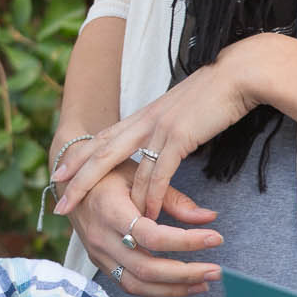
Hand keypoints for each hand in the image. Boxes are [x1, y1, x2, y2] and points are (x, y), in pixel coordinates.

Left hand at [53, 37, 272, 225]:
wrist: (239, 73)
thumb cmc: (215, 94)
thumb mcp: (180, 112)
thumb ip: (165, 128)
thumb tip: (162, 145)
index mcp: (142, 115)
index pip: (102, 138)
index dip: (78, 157)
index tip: (58, 173)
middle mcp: (144, 120)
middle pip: (101, 154)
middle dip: (77, 180)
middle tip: (59, 203)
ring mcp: (159, 127)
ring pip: (127, 169)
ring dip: (119, 200)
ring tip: (103, 223)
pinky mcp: (179, 136)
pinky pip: (159, 174)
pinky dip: (152, 198)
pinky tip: (148, 216)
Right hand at [65, 165, 220, 296]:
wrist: (70, 184)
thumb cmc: (108, 173)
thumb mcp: (138, 175)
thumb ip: (173, 198)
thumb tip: (209, 217)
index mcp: (109, 210)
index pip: (151, 236)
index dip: (186, 241)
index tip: (215, 237)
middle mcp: (101, 238)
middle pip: (146, 268)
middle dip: (185, 273)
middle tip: (217, 270)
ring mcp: (99, 255)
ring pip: (138, 285)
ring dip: (174, 288)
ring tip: (205, 282)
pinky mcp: (101, 264)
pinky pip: (130, 284)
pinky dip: (159, 290)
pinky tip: (183, 284)